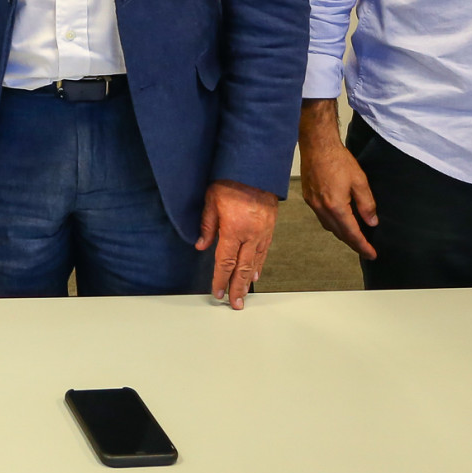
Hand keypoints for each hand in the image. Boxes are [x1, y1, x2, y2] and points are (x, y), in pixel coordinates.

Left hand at [196, 179, 277, 309]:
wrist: (255, 168)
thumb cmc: (230, 181)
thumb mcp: (211, 201)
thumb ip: (207, 226)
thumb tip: (201, 246)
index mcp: (234, 230)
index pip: (225, 262)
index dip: (220, 279)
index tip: (217, 292)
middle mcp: (250, 235)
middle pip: (242, 268)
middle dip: (237, 288)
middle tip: (235, 304)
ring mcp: (263, 232)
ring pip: (255, 262)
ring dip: (248, 280)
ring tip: (244, 294)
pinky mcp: (270, 227)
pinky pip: (264, 251)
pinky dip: (259, 264)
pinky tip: (255, 273)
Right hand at [298, 100, 377, 259]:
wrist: (317, 145)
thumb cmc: (338, 160)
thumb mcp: (359, 181)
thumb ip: (366, 204)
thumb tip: (371, 222)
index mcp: (335, 206)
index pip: (351, 233)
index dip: (363, 246)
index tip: (372, 254)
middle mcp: (321, 208)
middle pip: (339, 233)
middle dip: (353, 243)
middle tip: (366, 249)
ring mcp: (313, 203)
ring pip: (329, 227)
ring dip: (342, 234)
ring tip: (355, 236)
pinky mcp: (309, 197)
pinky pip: (321, 217)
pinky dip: (333, 223)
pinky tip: (340, 219)